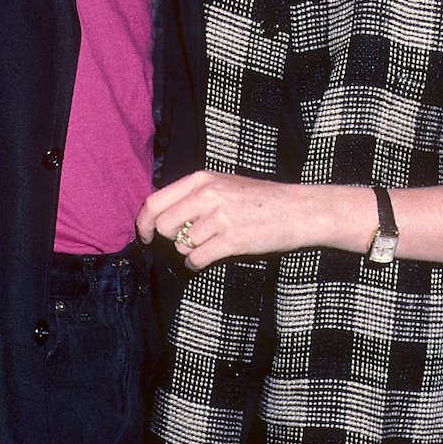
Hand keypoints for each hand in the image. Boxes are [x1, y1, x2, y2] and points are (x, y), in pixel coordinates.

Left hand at [136, 171, 320, 270]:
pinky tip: (209, 258)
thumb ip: (194, 195)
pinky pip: (196, 258)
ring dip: (191, 250)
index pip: (155, 201)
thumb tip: (162, 217)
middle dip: (171, 238)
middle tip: (188, 239)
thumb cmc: (261, 199)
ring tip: (211, 244)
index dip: (144, 222)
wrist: (298, 210)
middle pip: (164, 226)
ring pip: (182, 244)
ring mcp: (219, 217)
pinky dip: (197, 264)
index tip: (145, 236)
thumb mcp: (224, 184)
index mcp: (201, 179)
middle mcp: (207, 195)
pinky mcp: (231, 240)